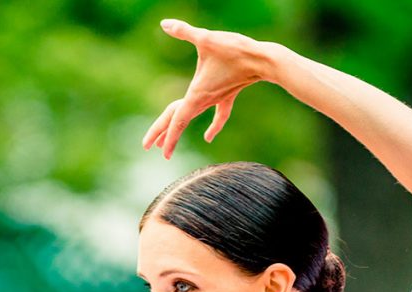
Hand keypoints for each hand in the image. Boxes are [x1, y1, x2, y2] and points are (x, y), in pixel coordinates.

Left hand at [143, 20, 267, 157]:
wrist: (263, 60)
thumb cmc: (235, 50)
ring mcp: (216, 99)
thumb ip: (184, 31)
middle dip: (163, 134)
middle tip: (149, 146)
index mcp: (197, 93)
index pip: (176, 119)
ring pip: (193, 117)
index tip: (152, 148)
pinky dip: (213, 126)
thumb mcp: (206, 39)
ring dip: (179, 129)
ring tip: (167, 143)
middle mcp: (205, 100)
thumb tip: (164, 24)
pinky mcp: (228, 94)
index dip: (162, 133)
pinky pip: (219, 115)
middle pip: (179, 121)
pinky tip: (208, 137)